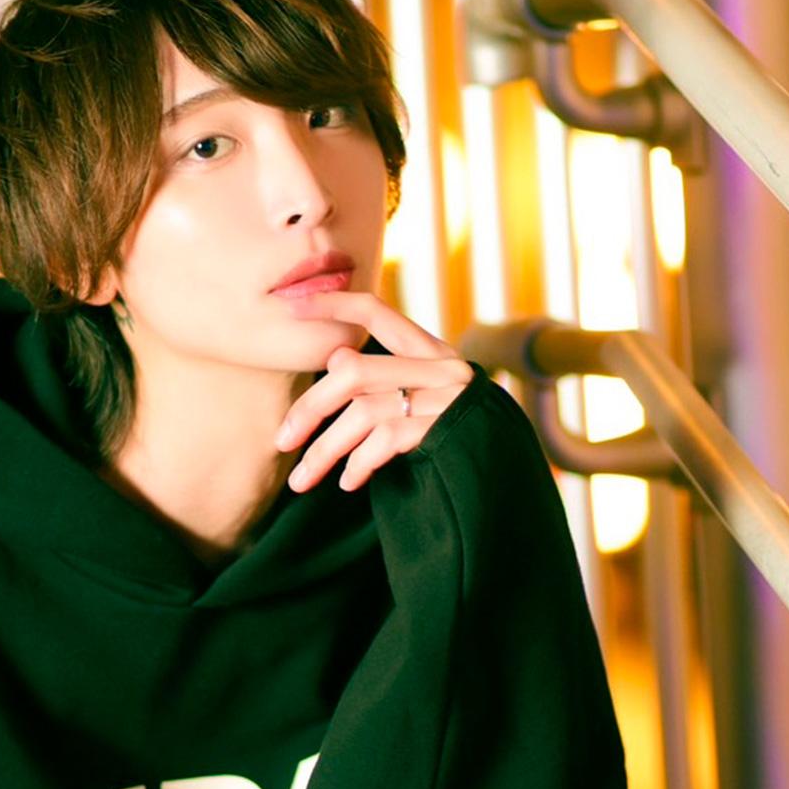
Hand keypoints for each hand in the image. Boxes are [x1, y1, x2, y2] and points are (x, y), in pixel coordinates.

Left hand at [275, 291, 473, 491]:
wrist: (507, 477)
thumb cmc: (452, 439)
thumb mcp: (420, 401)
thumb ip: (380, 383)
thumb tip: (333, 361)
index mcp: (428, 352)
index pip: (376, 312)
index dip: (332, 305)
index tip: (290, 308)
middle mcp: (439, 367)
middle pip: (352, 371)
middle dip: (309, 408)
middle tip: (282, 441)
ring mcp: (445, 397)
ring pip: (362, 412)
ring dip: (324, 450)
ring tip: (302, 480)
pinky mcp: (446, 430)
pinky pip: (385, 441)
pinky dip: (358, 464)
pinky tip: (348, 483)